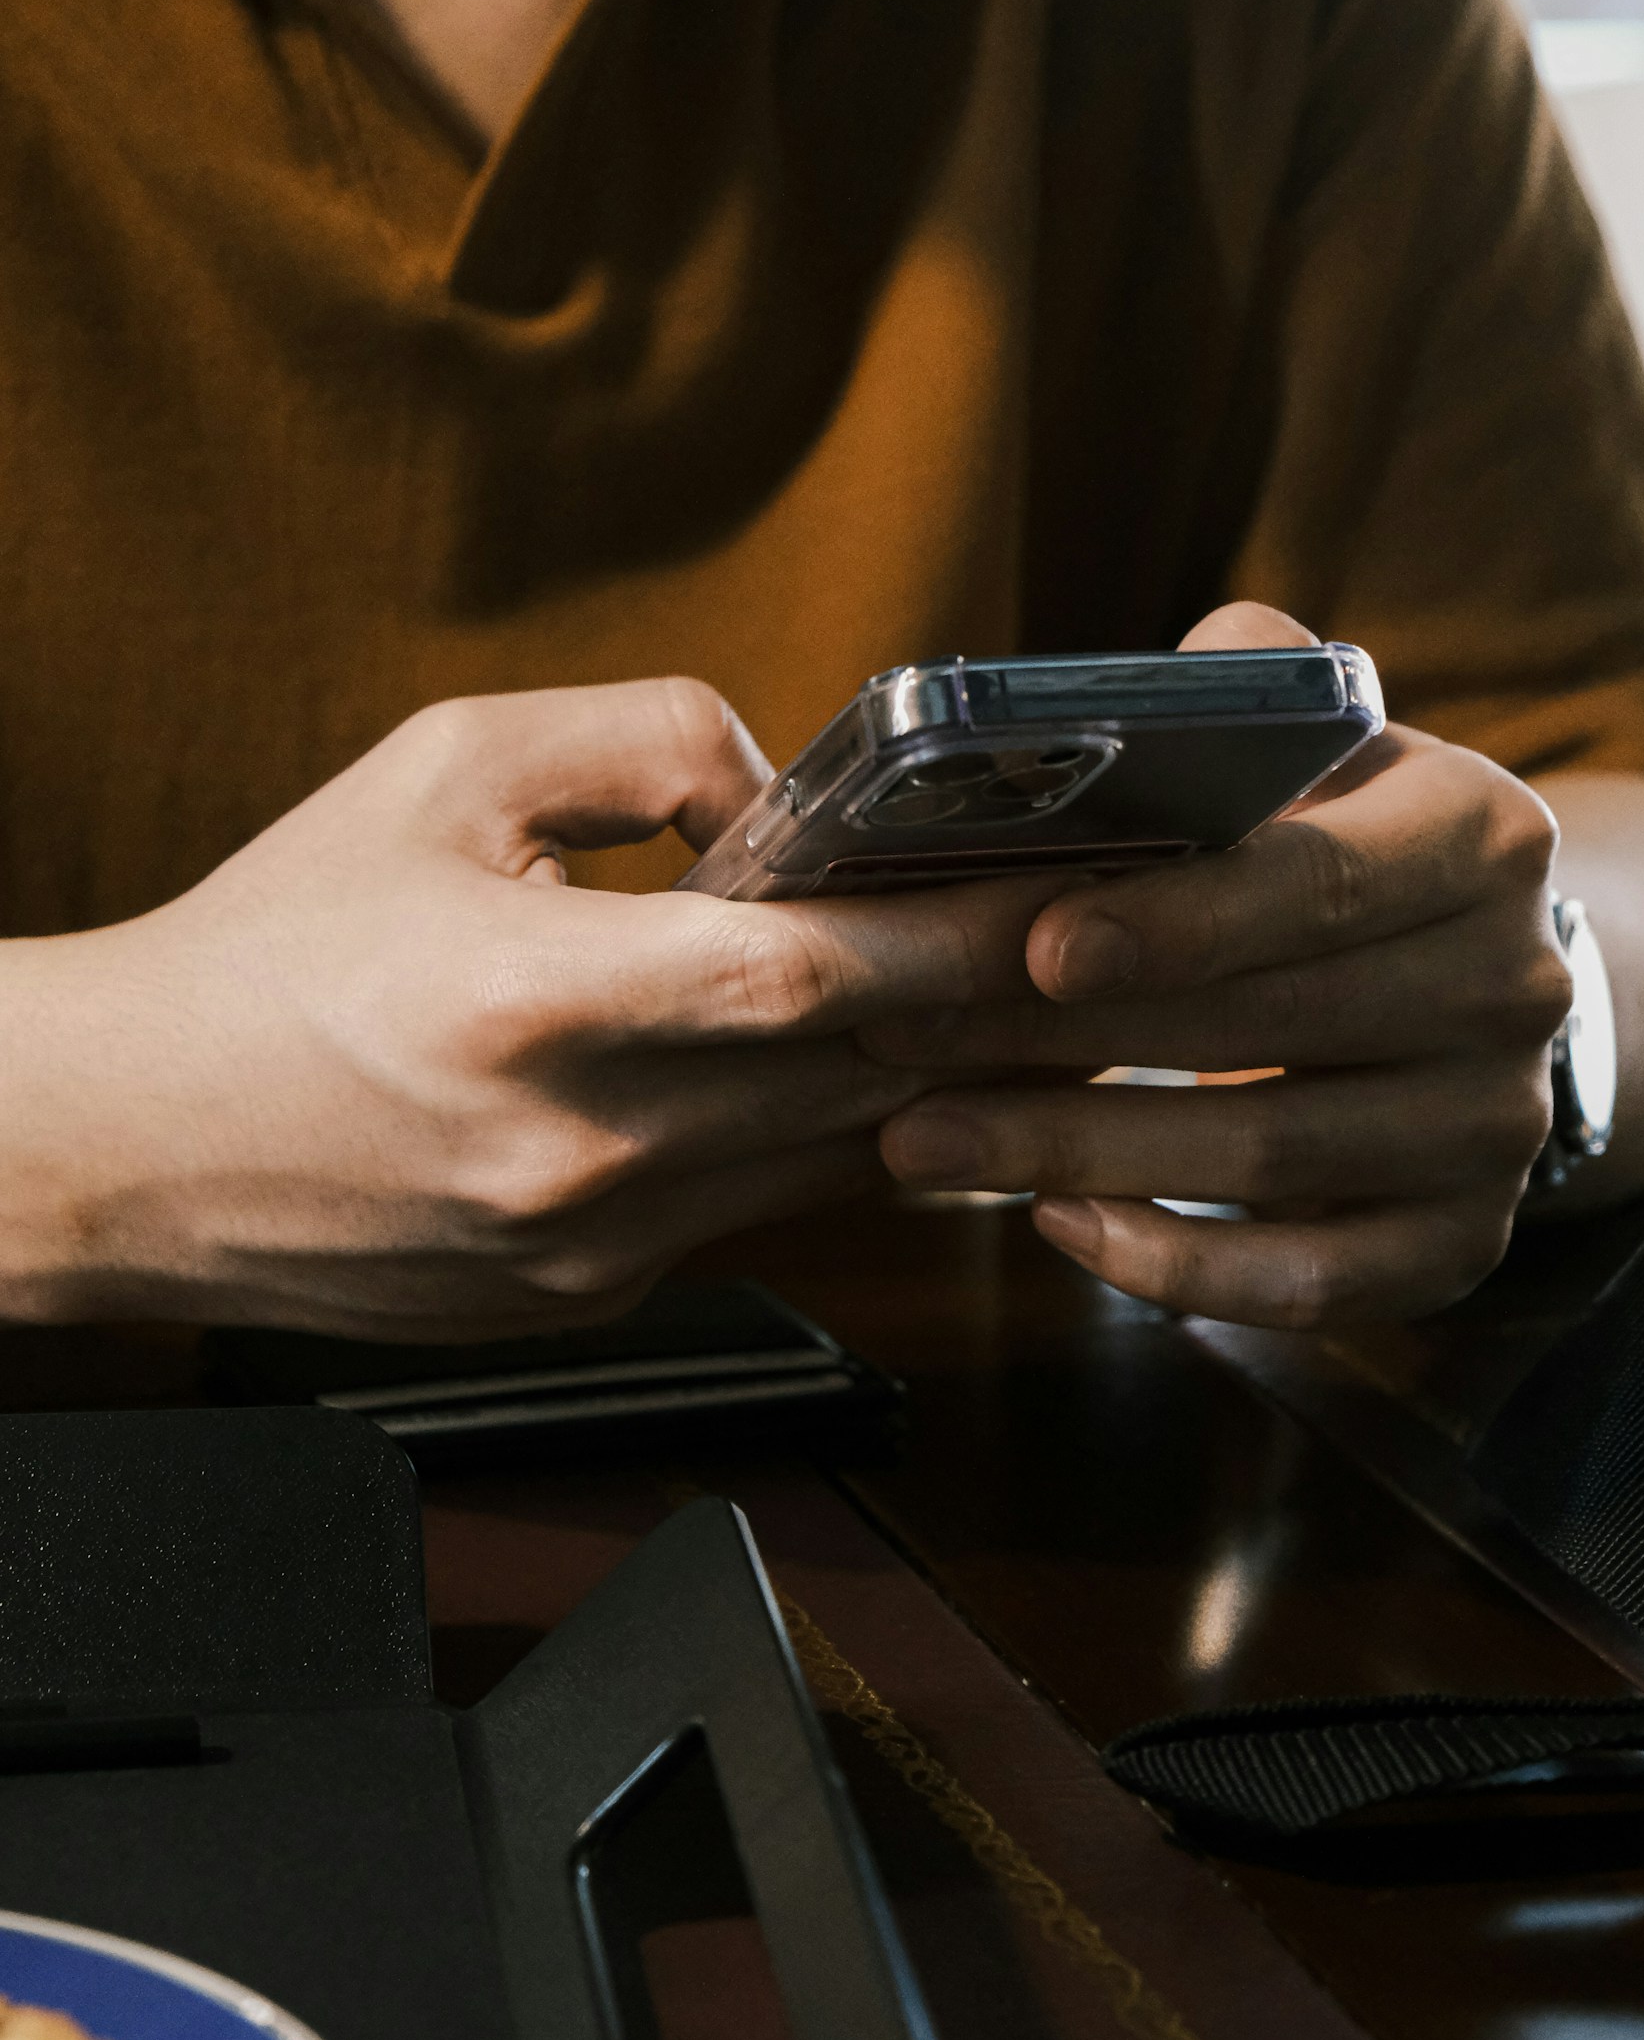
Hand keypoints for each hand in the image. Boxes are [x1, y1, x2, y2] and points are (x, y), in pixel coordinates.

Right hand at [0, 680, 1046, 1336]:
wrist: (125, 1144)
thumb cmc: (268, 949)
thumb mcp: (438, 773)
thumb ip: (637, 743)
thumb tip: (779, 785)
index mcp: (536, 1001)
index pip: (815, 975)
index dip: (968, 936)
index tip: (1082, 893)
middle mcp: (582, 1147)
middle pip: (866, 1078)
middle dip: (1007, 1012)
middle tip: (1121, 944)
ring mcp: (595, 1245)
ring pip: (843, 1159)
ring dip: (950, 1084)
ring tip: (1045, 1007)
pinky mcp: (594, 1296)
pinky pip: (767, 1206)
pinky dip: (840, 1136)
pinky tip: (886, 1075)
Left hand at [868, 605, 1571, 1328]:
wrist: (1474, 982)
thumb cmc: (1341, 846)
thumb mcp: (1321, 745)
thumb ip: (1238, 694)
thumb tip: (1116, 698)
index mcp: (1480, 836)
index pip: (1322, 880)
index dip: (1180, 919)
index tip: (1040, 946)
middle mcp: (1512, 983)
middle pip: (1271, 1023)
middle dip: (1065, 1040)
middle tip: (903, 1039)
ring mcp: (1495, 1127)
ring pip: (1270, 1161)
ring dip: (1078, 1153)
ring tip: (923, 1139)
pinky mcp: (1464, 1242)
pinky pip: (1313, 1283)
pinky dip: (1177, 1269)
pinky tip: (1058, 1223)